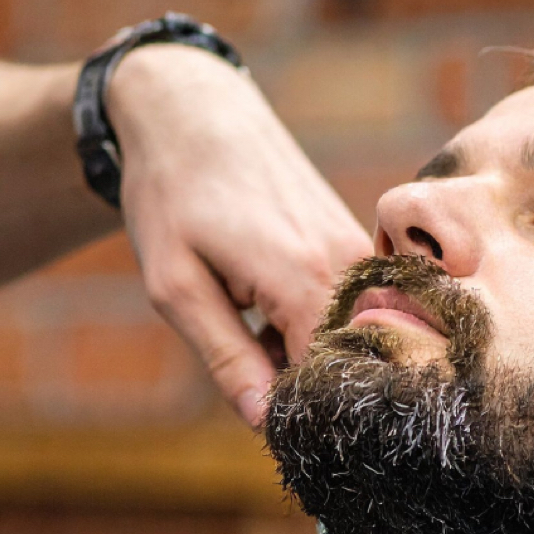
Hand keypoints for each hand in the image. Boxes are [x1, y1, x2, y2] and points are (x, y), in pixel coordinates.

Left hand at [106, 44, 372, 426]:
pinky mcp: (357, 244)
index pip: (327, 381)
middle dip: (300, 383)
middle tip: (245, 366)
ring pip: (347, 338)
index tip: (262, 422)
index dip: (296, 412)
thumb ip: (225, 358)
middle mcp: (350, 266)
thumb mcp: (177, 286)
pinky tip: (266, 305)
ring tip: (247, 322)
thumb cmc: (174, 196)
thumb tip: (263, 420)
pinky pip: (346, 309)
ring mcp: (360, 252)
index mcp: (306, 279)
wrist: (193, 111)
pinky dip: (309, 323)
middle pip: (344, 362)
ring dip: (301, 350)